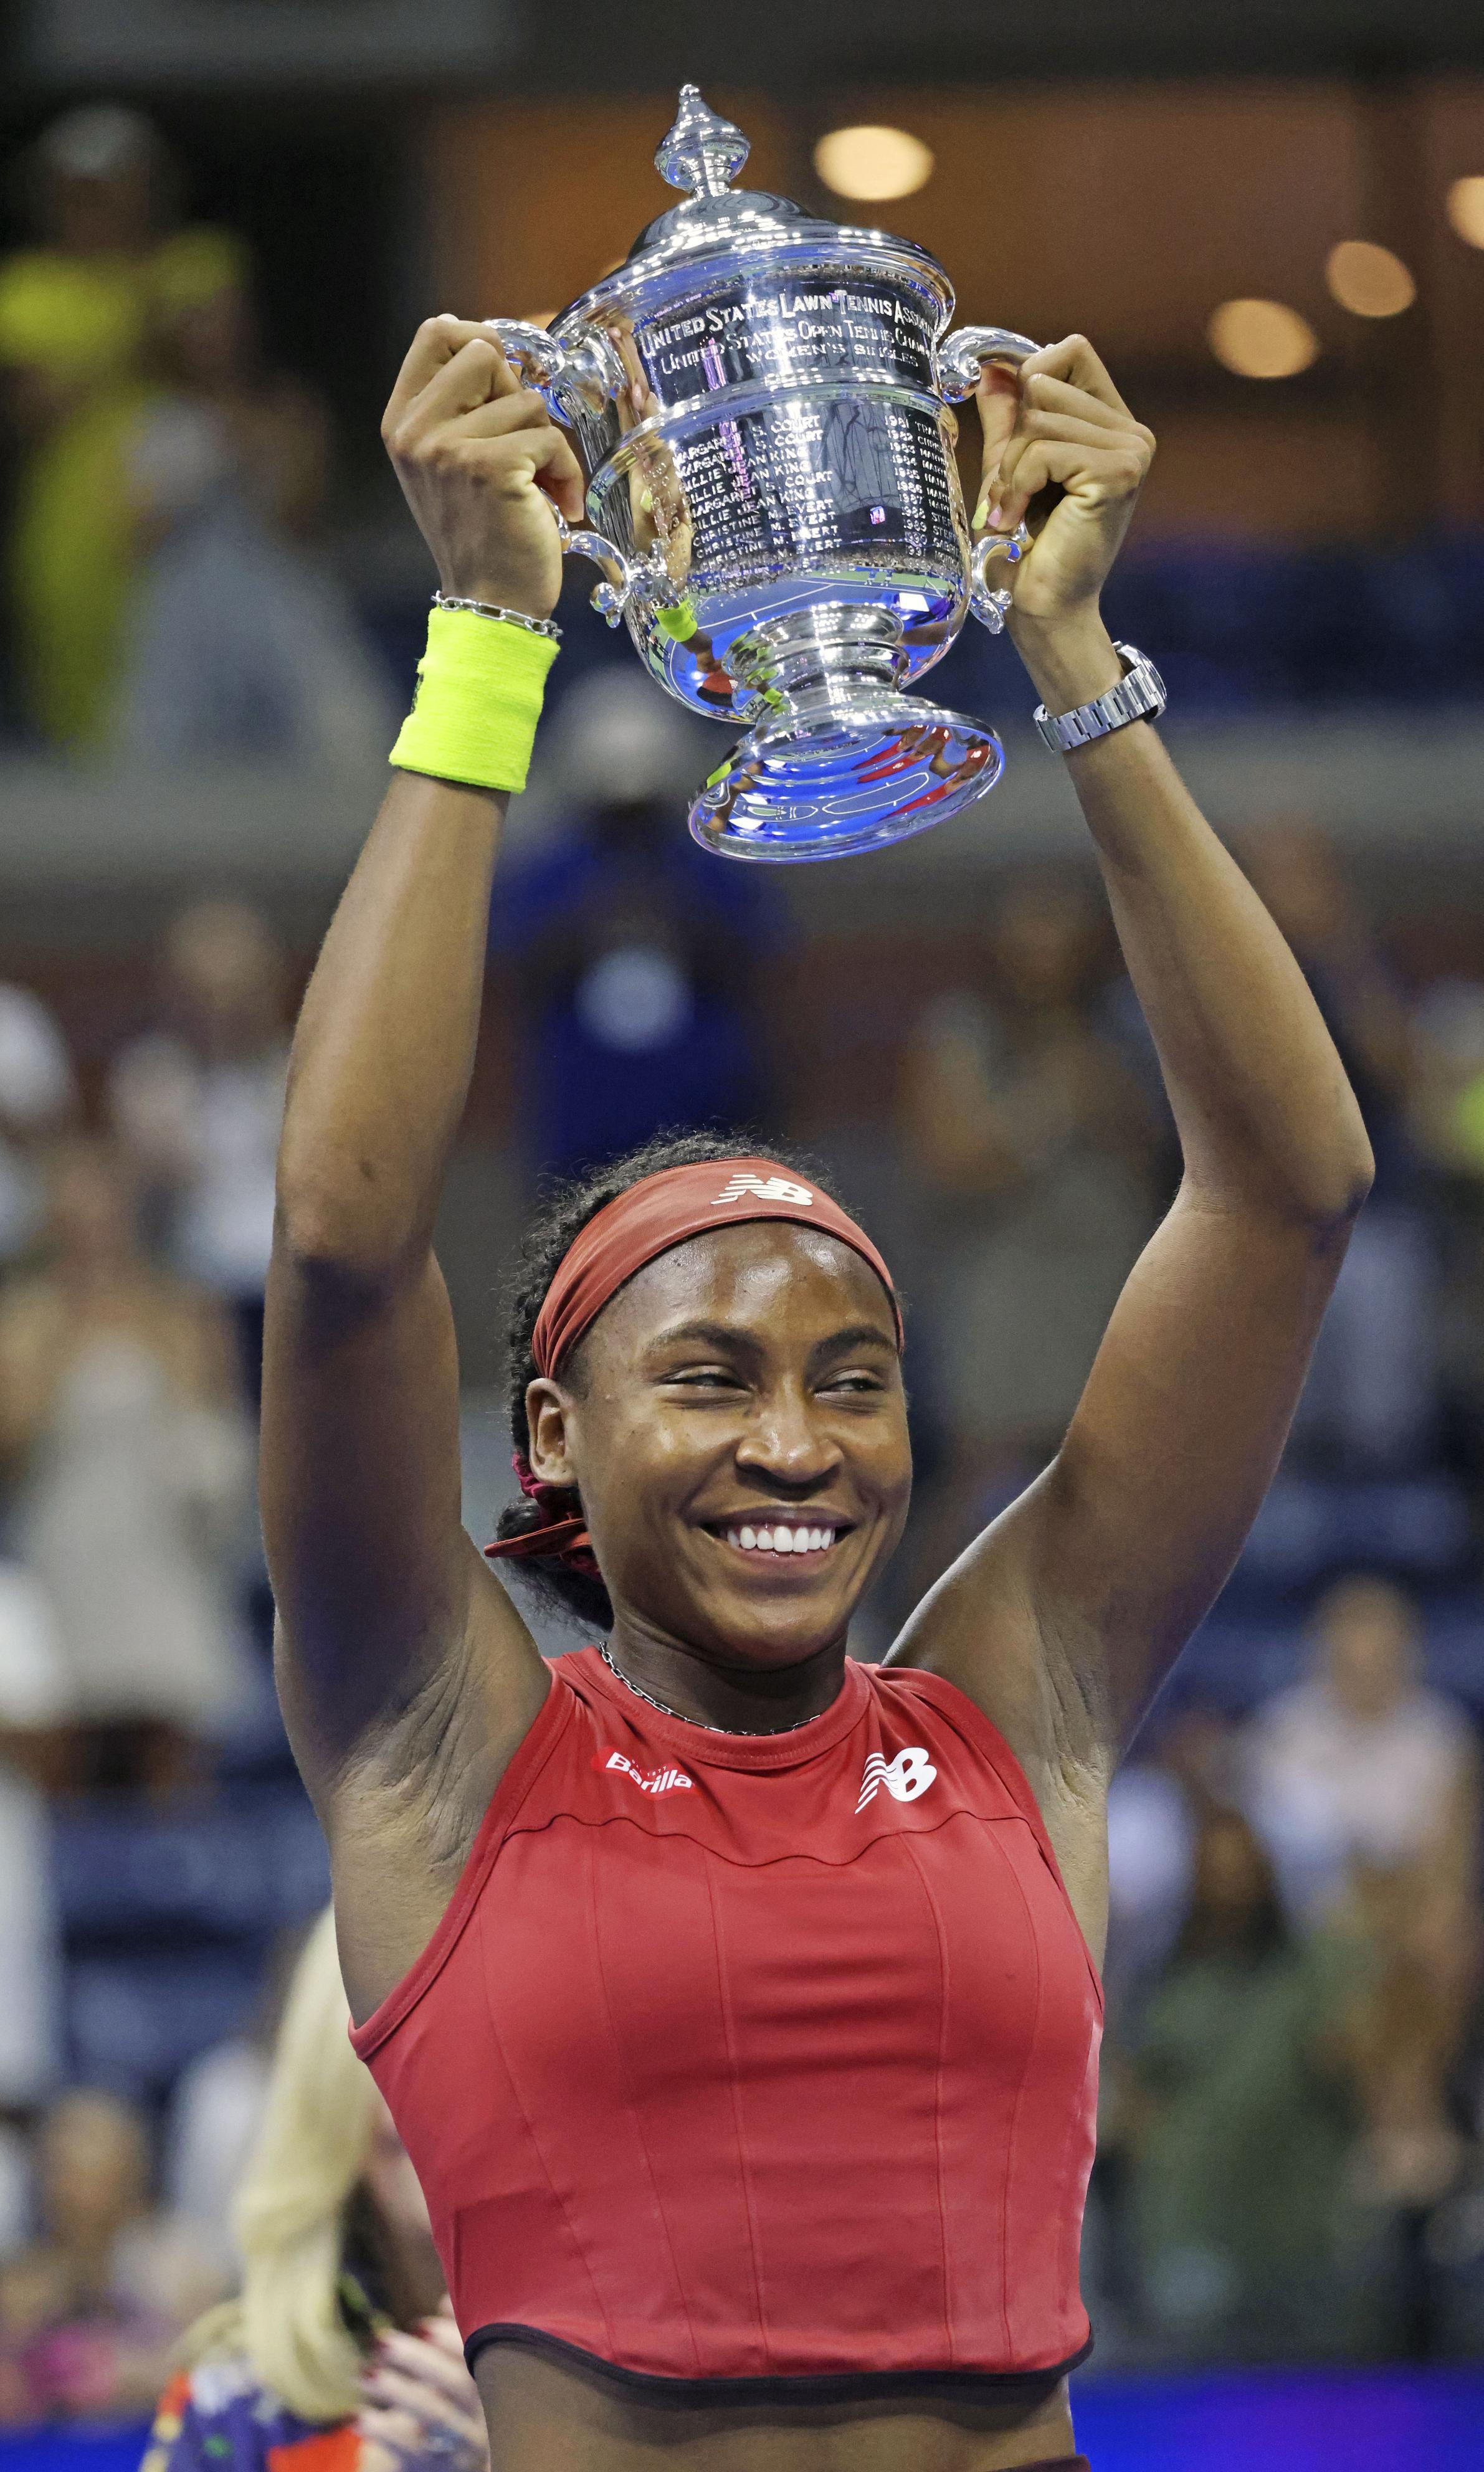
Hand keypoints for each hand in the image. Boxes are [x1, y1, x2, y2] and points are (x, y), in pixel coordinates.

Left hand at [356, 2313, 487, 2471]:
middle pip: (457, 2386)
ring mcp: (461, 2450)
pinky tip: (358, 2416)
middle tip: (381, 2341)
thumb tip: (448, 2299)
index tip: (420, 2325)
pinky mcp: (434, 2471)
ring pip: (434, 2417)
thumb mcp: (456, 2380)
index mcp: (492, 2390)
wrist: (445, 2470)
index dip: (451, 2340)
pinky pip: (410, 2451)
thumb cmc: (450, 2414)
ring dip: (397, 2391)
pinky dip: (383, 2432)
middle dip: (419, 2360)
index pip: (478, 2359)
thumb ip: (456, 2341)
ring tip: (364, 2373)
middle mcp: (484, 2419)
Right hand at [381, 317, 585, 619]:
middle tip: (521, 446)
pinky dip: (566, 472)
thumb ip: (461, 404)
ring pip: (527, 400)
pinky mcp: (488, 466)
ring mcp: (447, 447)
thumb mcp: (452, 460)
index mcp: (401, 420)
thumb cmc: (483, 532)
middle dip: (518, 395)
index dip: (481, 340)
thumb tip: (491, 341)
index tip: (503, 383)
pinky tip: (557, 505)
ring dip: (546, 444)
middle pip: (485, 351)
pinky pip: (550, 438)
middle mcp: (416, 430)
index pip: (436, 332)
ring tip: (536, 486)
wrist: (489, 603)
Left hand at [972, 336, 1153, 629]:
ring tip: (1011, 510)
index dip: (1028, 377)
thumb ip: (1007, 413)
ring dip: (1009, 467)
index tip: (1009, 433)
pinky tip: (1017, 519)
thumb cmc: (1026, 542)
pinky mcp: (1119, 471)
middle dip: (1011, 437)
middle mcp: (1131, 430)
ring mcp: (1132, 449)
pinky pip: (1044, 449)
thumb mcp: (1009, 464)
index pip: (1070, 351)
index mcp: (1111, 422)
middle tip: (1008, 491)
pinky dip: (1018, 483)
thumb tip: (993, 365)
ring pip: (1039, 418)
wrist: (1042, 604)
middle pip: (1046, 380)